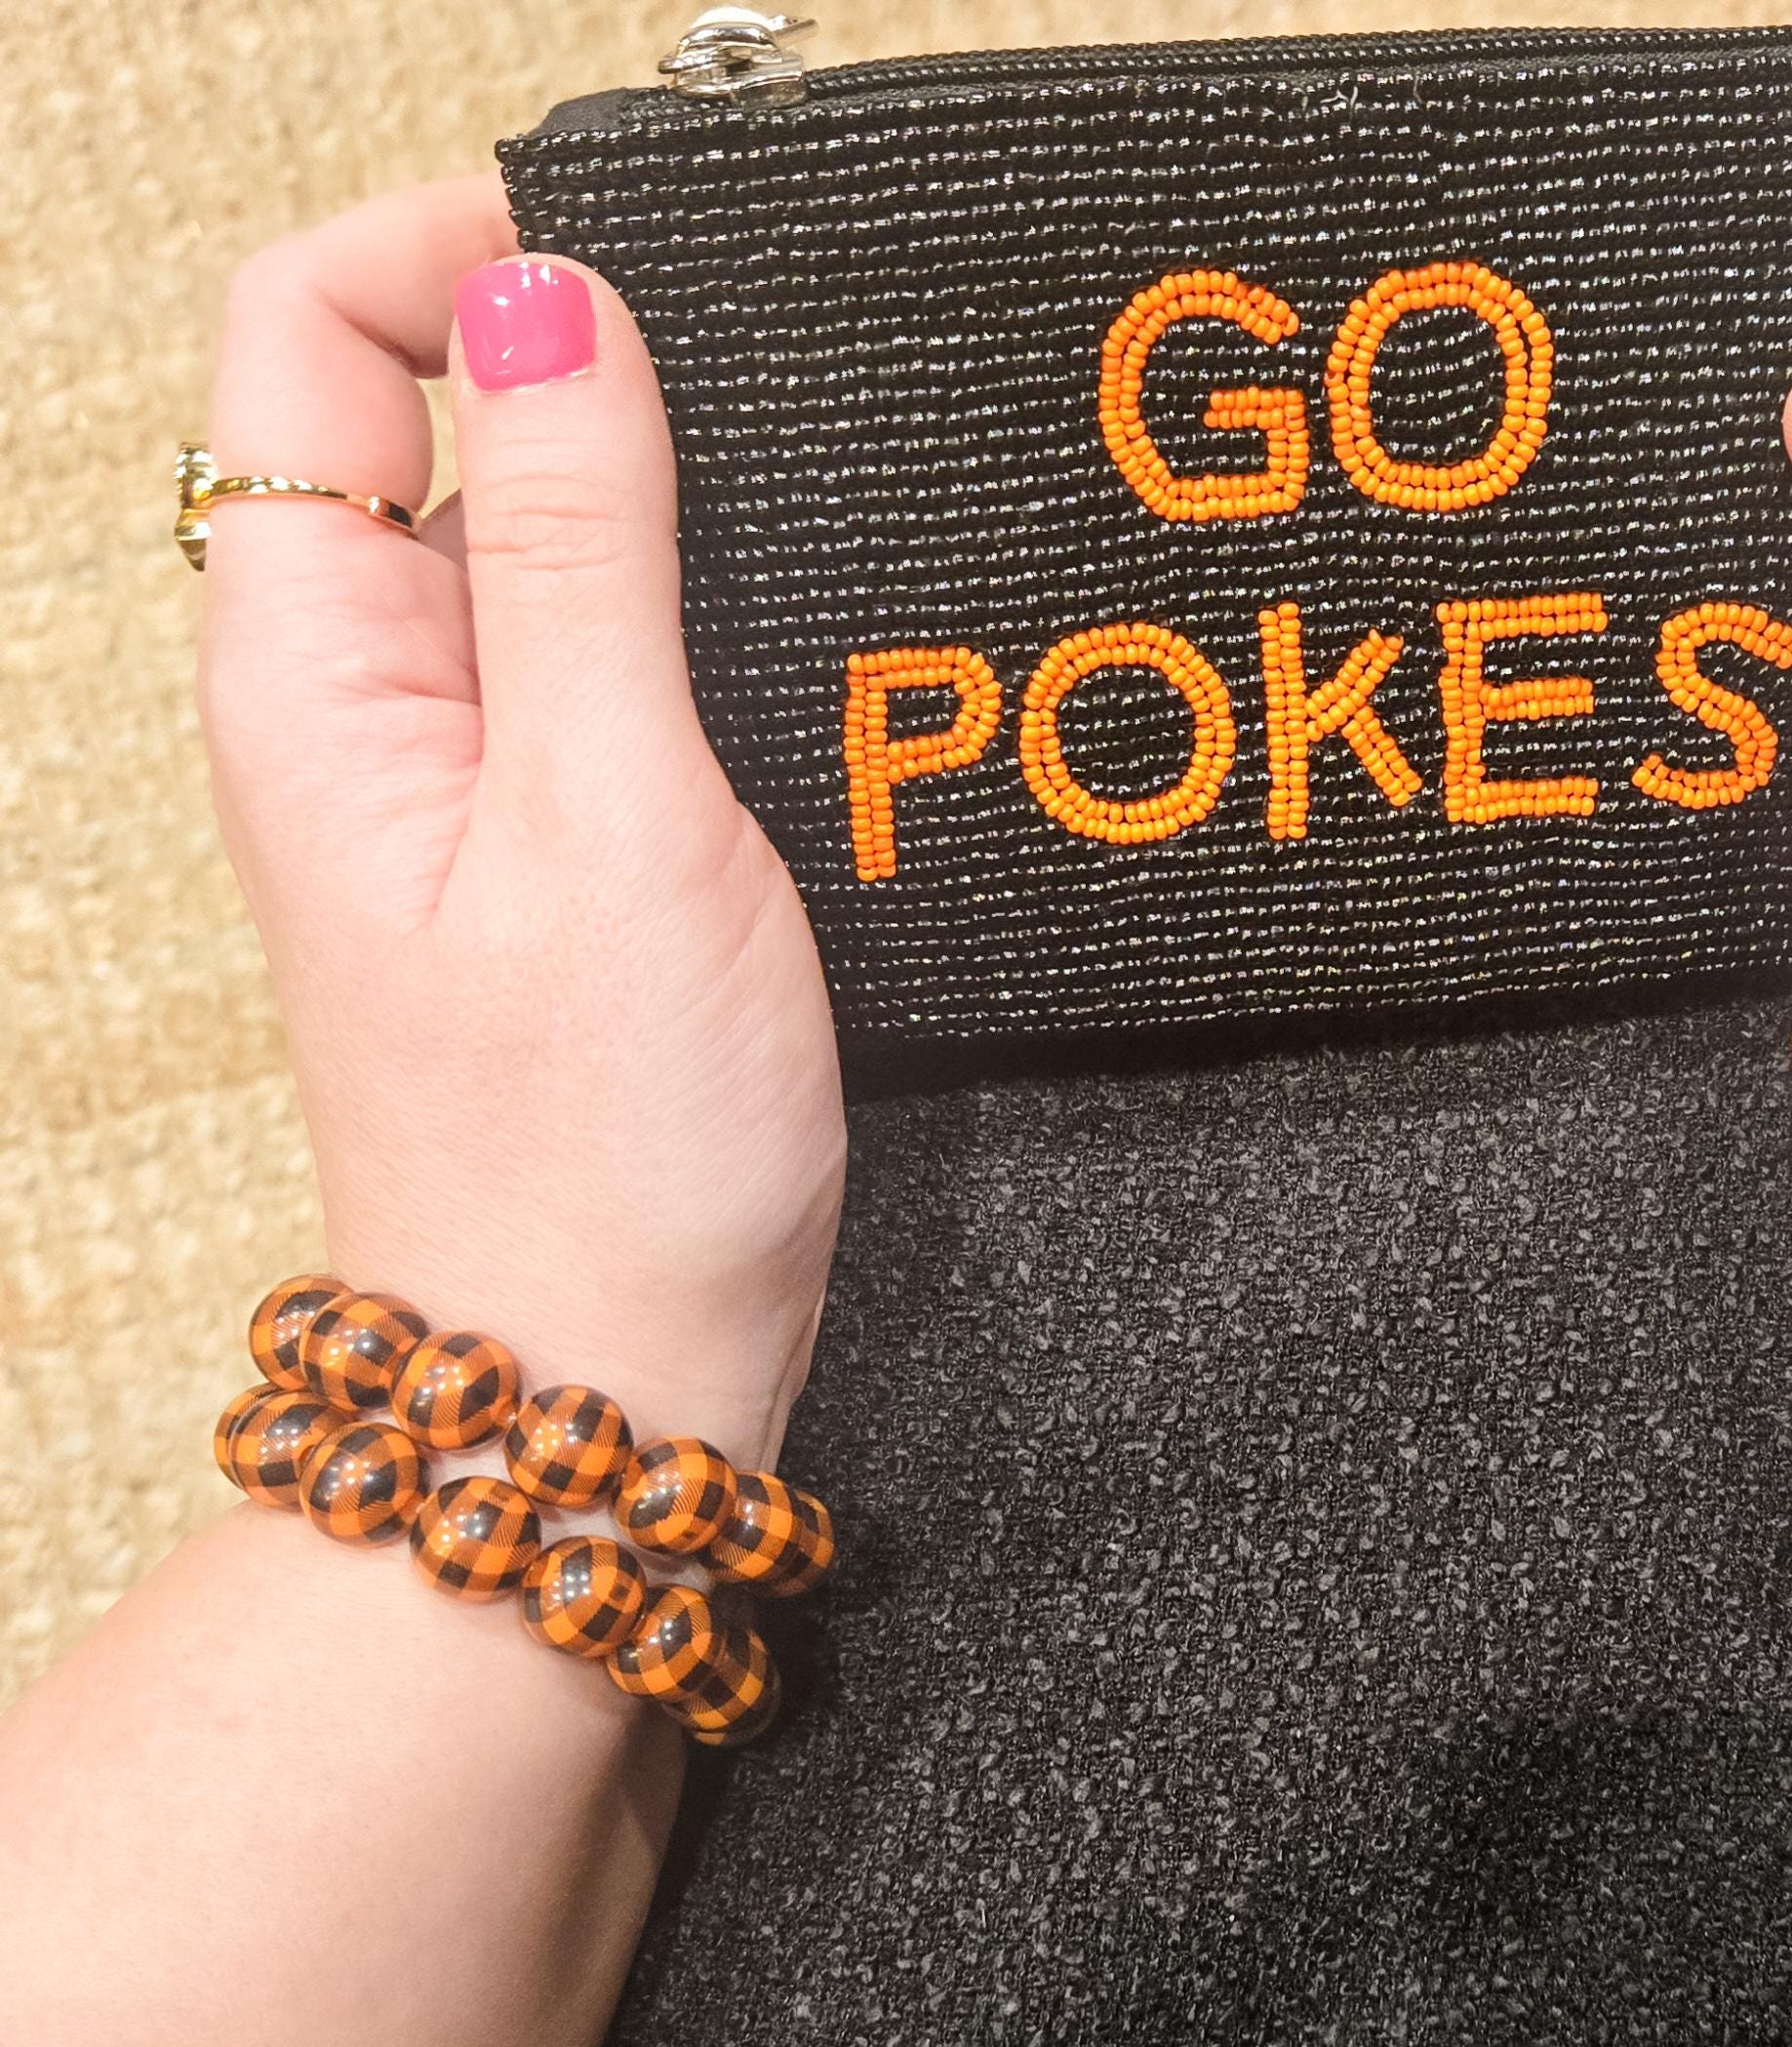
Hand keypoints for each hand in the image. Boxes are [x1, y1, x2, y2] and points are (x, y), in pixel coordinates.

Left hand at [201, 179, 842, 1464]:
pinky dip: (693, 614)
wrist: (607, 1368)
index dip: (455, 248)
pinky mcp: (552, 829)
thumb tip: (556, 297)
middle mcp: (365, 691)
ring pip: (531, 528)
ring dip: (658, 494)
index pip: (309, 334)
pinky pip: (602, 650)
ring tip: (797, 539)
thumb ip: (589, 548)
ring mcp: (457, 762)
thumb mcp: (613, 812)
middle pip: (416, 408)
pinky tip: (796, 661)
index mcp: (318, 664)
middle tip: (758, 398)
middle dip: (580, 352)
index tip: (636, 267)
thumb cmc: (598, 1145)